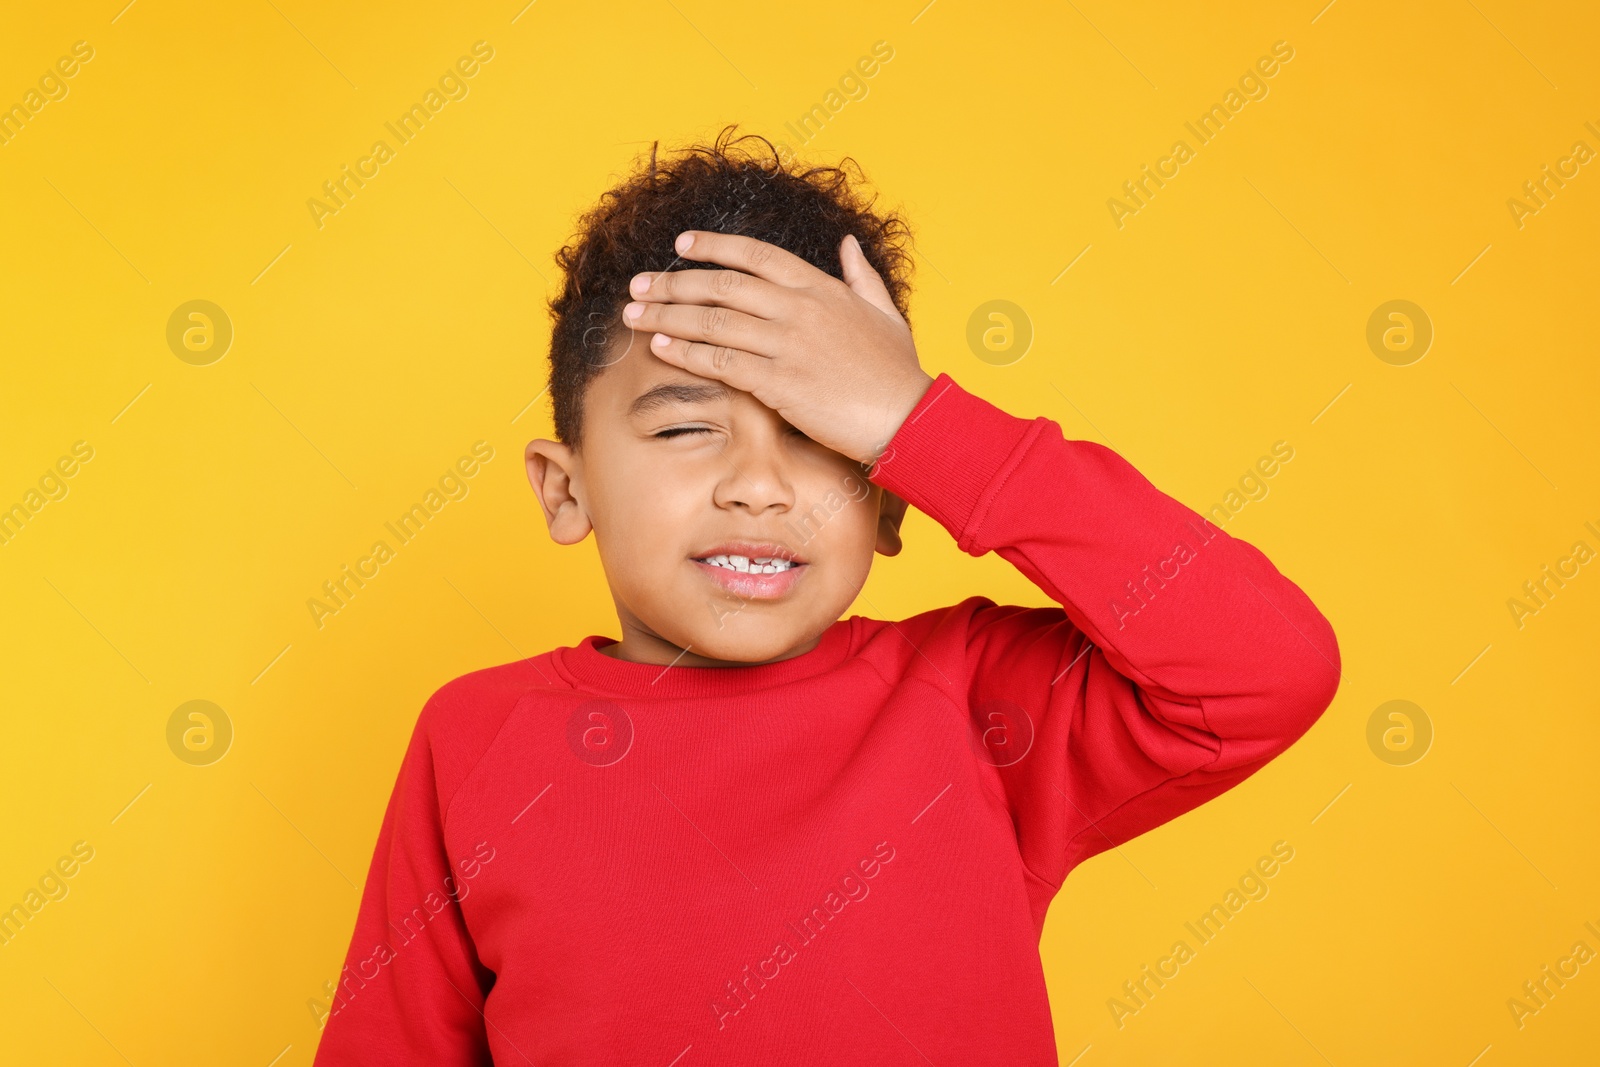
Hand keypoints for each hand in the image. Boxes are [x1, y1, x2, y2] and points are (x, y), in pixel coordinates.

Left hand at [621, 231, 933, 466]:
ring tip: (633, 313)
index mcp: (821, 287)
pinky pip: (720, 361)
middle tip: (639, 284)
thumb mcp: (885, 311)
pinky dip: (685, 351)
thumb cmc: (897, 371)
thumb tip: (848, 243)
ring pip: (713, 321)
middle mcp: (798, 309)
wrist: (907, 417)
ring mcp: (787, 345)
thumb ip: (861, 274)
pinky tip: (659, 347)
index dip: (714, 246)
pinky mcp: (778, 383)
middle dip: (674, 282)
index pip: (756, 255)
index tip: (680, 244)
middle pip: (722, 285)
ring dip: (667, 315)